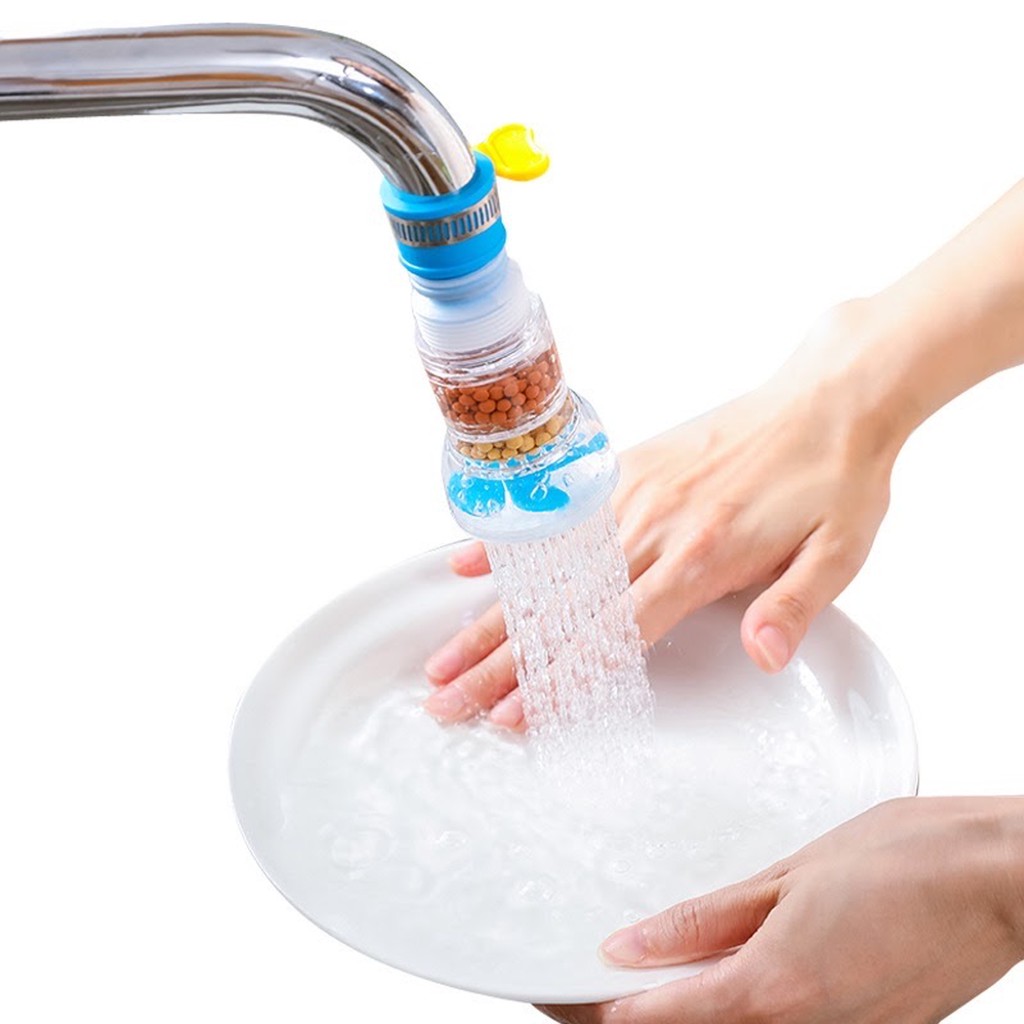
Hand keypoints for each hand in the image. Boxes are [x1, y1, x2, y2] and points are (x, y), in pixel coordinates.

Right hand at [424, 302, 902, 726]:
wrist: (830, 397)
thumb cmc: (835, 479)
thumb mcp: (840, 551)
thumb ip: (793, 607)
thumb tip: (759, 658)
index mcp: (700, 557)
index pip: (613, 634)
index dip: (560, 681)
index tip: (511, 716)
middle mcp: (651, 527)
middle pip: (560, 611)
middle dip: (498, 663)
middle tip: (444, 699)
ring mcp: (630, 496)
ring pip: (546, 569)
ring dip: (488, 617)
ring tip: (441, 654)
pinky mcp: (626, 469)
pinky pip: (558, 515)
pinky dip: (510, 543)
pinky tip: (467, 566)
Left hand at [537, 797, 1023, 1023]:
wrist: (1001, 878)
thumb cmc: (905, 858)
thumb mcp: (790, 874)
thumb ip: (707, 919)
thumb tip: (633, 945)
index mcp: (774, 988)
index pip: (660, 1018)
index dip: (602, 1006)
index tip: (565, 987)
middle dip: (638, 1013)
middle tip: (602, 977)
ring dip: (690, 1010)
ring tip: (654, 969)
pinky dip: (742, 1006)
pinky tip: (729, 968)